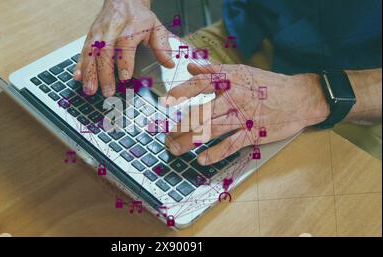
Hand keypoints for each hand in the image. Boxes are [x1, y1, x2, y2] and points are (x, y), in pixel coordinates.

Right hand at [74, 0, 174, 96]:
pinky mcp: (90, 37)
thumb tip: (169, 63)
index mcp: (129, 27)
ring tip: (89, 89)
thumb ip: (162, 46)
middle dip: (104, 73)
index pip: (125, 44)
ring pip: (91, 53)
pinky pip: (83, 51)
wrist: (123, 0)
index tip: (125, 77)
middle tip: (107, 91)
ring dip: (89, 72)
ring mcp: (98, 34)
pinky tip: (77, 77)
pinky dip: (79, 65)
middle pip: (105, 52)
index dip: (124, 62)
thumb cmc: (139, 17)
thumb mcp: (155, 27)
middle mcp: (111, 30)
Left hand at [162, 64, 330, 164]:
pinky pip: (231, 145)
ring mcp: (244, 116)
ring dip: (191, 140)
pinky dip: (216, 153)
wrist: (301, 98)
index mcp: (231, 79)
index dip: (182, 91)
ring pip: (212, 129)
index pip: (201, 83)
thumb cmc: (268, 85)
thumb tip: (192, 65)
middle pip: (202, 111)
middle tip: (165, 132)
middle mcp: (235, 97)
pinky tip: (202, 159)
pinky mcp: (253, 133)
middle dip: (181, 124)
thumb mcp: (242, 72)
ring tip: (175, 148)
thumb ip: (215, 70)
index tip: (166, 100)